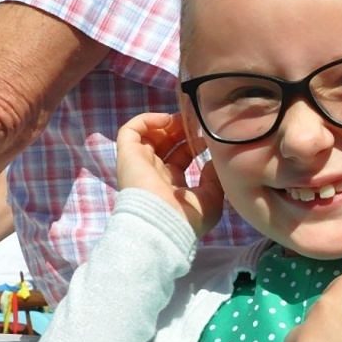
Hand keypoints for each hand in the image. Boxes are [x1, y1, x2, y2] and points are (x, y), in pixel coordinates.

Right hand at [116, 112, 222, 237]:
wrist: (163, 223)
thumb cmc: (187, 216)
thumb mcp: (211, 198)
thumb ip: (214, 177)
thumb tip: (214, 161)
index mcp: (172, 186)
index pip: (181, 158)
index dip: (193, 144)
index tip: (207, 135)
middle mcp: (155, 174)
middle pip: (165, 144)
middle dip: (180, 130)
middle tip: (196, 121)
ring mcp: (140, 164)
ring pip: (148, 136)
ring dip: (165, 124)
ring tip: (182, 118)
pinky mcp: (128, 156)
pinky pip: (130, 131)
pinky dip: (146, 121)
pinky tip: (165, 120)